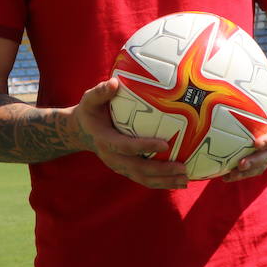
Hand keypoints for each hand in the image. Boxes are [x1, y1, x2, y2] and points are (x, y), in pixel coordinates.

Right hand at [71, 77, 188, 189]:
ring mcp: (119, 167)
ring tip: (185, 180)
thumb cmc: (90, 111)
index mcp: (104, 140)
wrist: (82, 132)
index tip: (164, 144)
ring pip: (142, 178)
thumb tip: (114, 83)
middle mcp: (112, 158)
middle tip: (182, 168)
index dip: (143, 147)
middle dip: (161, 171)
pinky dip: (162, 182)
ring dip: (164, 181)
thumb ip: (100, 92)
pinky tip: (179, 181)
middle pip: (138, 169)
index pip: (125, 146)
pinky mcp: (125, 170)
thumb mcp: (89, 99)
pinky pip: (144, 178)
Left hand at [222, 61, 266, 182]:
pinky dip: (236, 174)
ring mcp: (266, 153)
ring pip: (258, 166)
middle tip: (241, 164)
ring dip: (244, 173)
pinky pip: (248, 169)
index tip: (257, 142)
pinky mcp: (256, 158)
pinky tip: (221, 176)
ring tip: (228, 176)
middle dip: (255, 162)